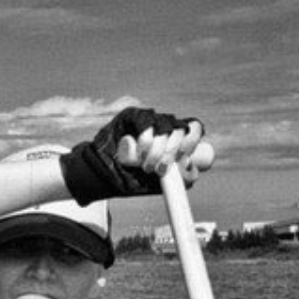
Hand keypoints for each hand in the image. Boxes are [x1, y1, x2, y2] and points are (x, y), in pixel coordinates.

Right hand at [60, 107, 211, 204]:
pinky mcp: (133, 116)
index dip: (192, 141)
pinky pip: (147, 124)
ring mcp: (149, 119)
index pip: (194, 128)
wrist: (104, 175)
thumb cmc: (132, 178)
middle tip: (160, 169)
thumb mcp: (160, 182)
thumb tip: (192, 168)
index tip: (183, 158)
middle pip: (181, 129)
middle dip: (172, 152)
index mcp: (175, 138)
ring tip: (146, 166)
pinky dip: (146, 140)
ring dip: (158, 151)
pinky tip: (140, 152)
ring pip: (165, 127)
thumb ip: (177, 179)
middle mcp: (164, 125)